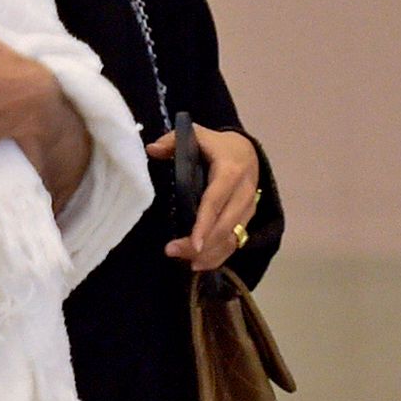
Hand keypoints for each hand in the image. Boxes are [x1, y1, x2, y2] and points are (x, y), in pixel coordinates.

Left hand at [154, 123, 263, 269]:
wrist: (248, 151)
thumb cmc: (217, 145)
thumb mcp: (198, 135)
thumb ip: (173, 140)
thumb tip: (152, 150)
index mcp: (231, 171)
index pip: (216, 201)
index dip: (205, 223)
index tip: (193, 243)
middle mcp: (244, 192)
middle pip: (225, 225)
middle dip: (201, 244)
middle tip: (172, 251)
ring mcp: (249, 208)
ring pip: (232, 238)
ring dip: (209, 254)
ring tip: (183, 261)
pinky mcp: (248, 220)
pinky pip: (236, 243)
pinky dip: (219, 257)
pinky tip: (198, 265)